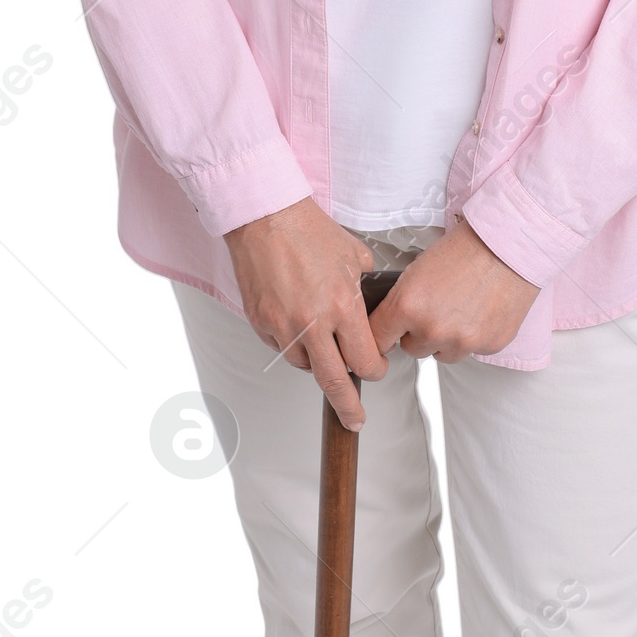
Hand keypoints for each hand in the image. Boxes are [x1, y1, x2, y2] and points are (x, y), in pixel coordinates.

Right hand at [225, 198, 386, 428]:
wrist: (266, 217)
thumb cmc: (308, 231)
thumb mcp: (355, 257)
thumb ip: (365, 290)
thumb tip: (370, 311)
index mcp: (342, 307)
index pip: (365, 360)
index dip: (375, 371)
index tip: (376, 370)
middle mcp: (312, 323)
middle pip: (334, 382)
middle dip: (348, 407)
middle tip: (354, 419)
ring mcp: (282, 326)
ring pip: (304, 366)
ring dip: (317, 362)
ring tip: (320, 341)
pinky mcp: (260, 323)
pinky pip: (279, 347)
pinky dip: (291, 343)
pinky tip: (296, 321)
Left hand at [369, 219, 537, 363]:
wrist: (510, 245)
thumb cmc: (467, 249)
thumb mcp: (418, 269)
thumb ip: (401, 301)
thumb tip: (391, 322)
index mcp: (408, 306)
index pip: (378, 340)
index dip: (381, 336)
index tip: (385, 336)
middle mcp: (433, 329)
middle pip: (411, 349)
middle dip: (418, 333)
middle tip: (435, 308)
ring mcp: (462, 342)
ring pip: (441, 354)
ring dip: (445, 339)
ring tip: (460, 308)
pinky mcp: (488, 346)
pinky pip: (470, 351)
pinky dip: (473, 336)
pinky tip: (479, 311)